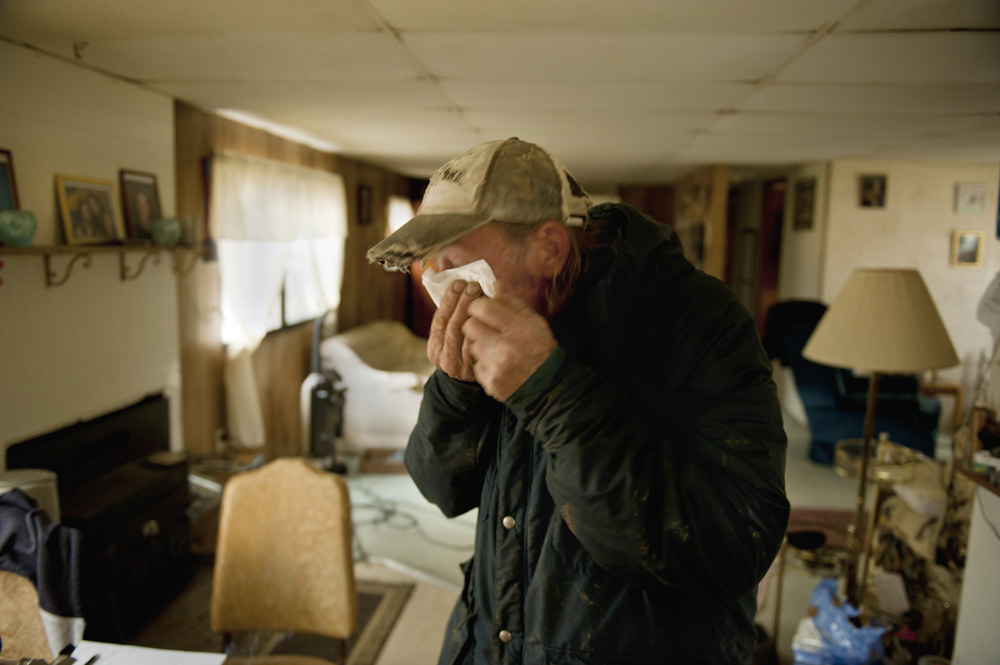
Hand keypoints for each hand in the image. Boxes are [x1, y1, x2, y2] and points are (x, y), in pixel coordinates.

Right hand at [427, 279, 482, 381]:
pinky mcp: (475, 370)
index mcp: (434, 347)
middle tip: (473, 285)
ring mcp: (459, 365)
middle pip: (451, 326)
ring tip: (483, 295)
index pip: (439, 320)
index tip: (458, 283)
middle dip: (462, 303)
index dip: (448, 300)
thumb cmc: (460, 352)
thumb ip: (451, 314)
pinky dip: (486, 328)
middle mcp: (443, 357)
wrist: (466, 384)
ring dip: (474, 313)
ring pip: (465, 335)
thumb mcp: (451, 336)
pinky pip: (480, 346)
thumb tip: (450, 280)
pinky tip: (494, 315)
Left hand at [463, 281, 557, 401]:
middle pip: (470, 325)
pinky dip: (485, 363)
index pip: (483, 308)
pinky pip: (477, 365)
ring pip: (473, 345)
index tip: (482, 308)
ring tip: (497, 347)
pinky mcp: (489, 381)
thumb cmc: (541, 348)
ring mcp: (495, 366)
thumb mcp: (534, 322)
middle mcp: (504, 346)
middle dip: (476, 323)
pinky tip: (499, 363)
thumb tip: (496, 284)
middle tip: (486, 327)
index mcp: (517, 328)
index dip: (479, 305)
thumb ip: (513, 302)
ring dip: (481, 344)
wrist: (547, 385)